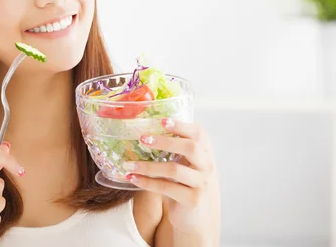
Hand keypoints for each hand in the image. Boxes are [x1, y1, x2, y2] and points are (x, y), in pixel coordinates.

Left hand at [122, 119, 217, 236]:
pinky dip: (147, 182)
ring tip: (129, 164)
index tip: (161, 120)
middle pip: (190, 148)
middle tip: (142, 139)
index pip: (197, 133)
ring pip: (174, 170)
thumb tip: (144, 125)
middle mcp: (207, 164)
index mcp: (204, 150)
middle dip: (165, 141)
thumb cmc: (185, 181)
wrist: (197, 215)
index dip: (180, 125)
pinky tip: (133, 178)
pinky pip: (166, 188)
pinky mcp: (192, 199)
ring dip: (148, 166)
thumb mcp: (184, 161)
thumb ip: (174, 144)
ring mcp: (201, 183)